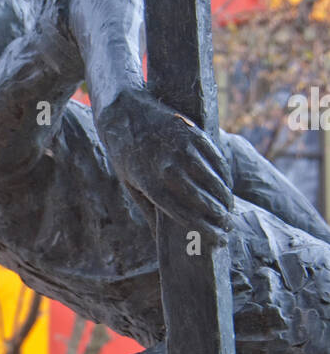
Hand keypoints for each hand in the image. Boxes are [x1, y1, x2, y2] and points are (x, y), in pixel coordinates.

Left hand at [97, 86, 232, 243]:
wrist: (123, 113)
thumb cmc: (126, 155)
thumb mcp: (131, 185)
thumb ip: (148, 211)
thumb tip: (159, 239)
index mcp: (152, 186)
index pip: (186, 216)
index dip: (206, 230)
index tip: (219, 239)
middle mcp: (169, 170)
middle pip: (203, 201)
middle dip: (221, 217)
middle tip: (230, 227)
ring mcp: (183, 151)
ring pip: (213, 180)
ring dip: (226, 198)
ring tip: (230, 209)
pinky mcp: (193, 134)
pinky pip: (216, 159)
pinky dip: (224, 174)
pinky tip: (227, 185)